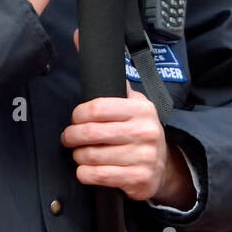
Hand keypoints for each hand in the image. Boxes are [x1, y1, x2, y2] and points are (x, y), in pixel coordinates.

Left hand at [62, 79, 192, 204]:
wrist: (163, 166)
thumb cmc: (140, 131)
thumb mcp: (136, 105)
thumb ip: (117, 86)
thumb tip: (90, 52)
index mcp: (141, 109)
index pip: (98, 107)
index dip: (78, 114)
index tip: (75, 119)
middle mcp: (145, 132)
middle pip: (91, 133)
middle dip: (72, 136)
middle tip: (68, 138)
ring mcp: (143, 157)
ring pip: (92, 156)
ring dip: (78, 155)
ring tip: (78, 153)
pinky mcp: (139, 179)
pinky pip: (99, 175)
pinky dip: (85, 173)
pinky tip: (85, 169)